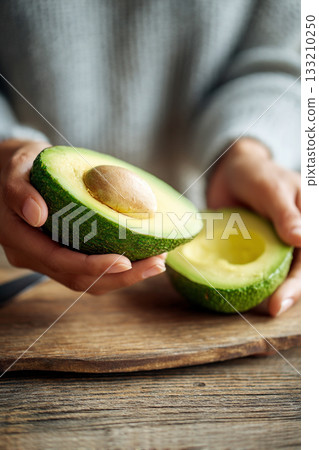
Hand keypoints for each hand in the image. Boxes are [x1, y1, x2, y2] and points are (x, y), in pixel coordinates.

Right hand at [0, 139, 165, 293]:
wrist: (12, 174)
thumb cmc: (16, 167)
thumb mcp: (15, 168)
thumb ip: (20, 191)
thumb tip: (37, 214)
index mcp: (17, 238)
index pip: (58, 260)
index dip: (92, 266)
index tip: (125, 262)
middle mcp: (31, 255)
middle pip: (78, 278)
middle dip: (119, 277)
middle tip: (156, 264)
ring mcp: (45, 258)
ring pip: (86, 280)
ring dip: (123, 276)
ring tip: (156, 262)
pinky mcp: (60, 254)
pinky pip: (87, 269)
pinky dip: (114, 267)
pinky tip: (140, 256)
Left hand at [206, 138, 300, 315]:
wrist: (230, 172)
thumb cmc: (254, 173)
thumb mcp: (269, 188)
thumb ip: (285, 213)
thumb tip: (301, 240)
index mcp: (310, 218)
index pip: (310, 256)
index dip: (299, 282)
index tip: (281, 301)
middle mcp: (301, 234)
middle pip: (302, 269)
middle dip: (290, 292)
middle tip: (272, 309)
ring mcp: (283, 243)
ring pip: (285, 272)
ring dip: (276, 291)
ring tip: (261, 308)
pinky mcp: (264, 248)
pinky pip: (265, 268)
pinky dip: (259, 281)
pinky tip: (249, 295)